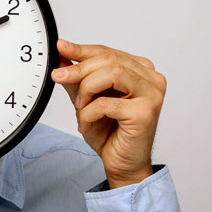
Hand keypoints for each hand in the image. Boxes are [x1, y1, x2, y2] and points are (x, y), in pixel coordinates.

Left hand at [51, 39, 165, 188]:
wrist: (121, 163)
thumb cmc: (110, 133)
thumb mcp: (87, 100)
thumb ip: (78, 78)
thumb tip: (62, 55)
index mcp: (141, 70)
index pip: (109, 52)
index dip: (82, 50)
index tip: (61, 47)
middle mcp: (151, 79)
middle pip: (110, 60)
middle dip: (79, 69)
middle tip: (59, 78)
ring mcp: (152, 94)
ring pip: (112, 74)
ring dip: (87, 90)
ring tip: (80, 108)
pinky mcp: (145, 113)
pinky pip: (107, 103)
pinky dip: (89, 114)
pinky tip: (87, 125)